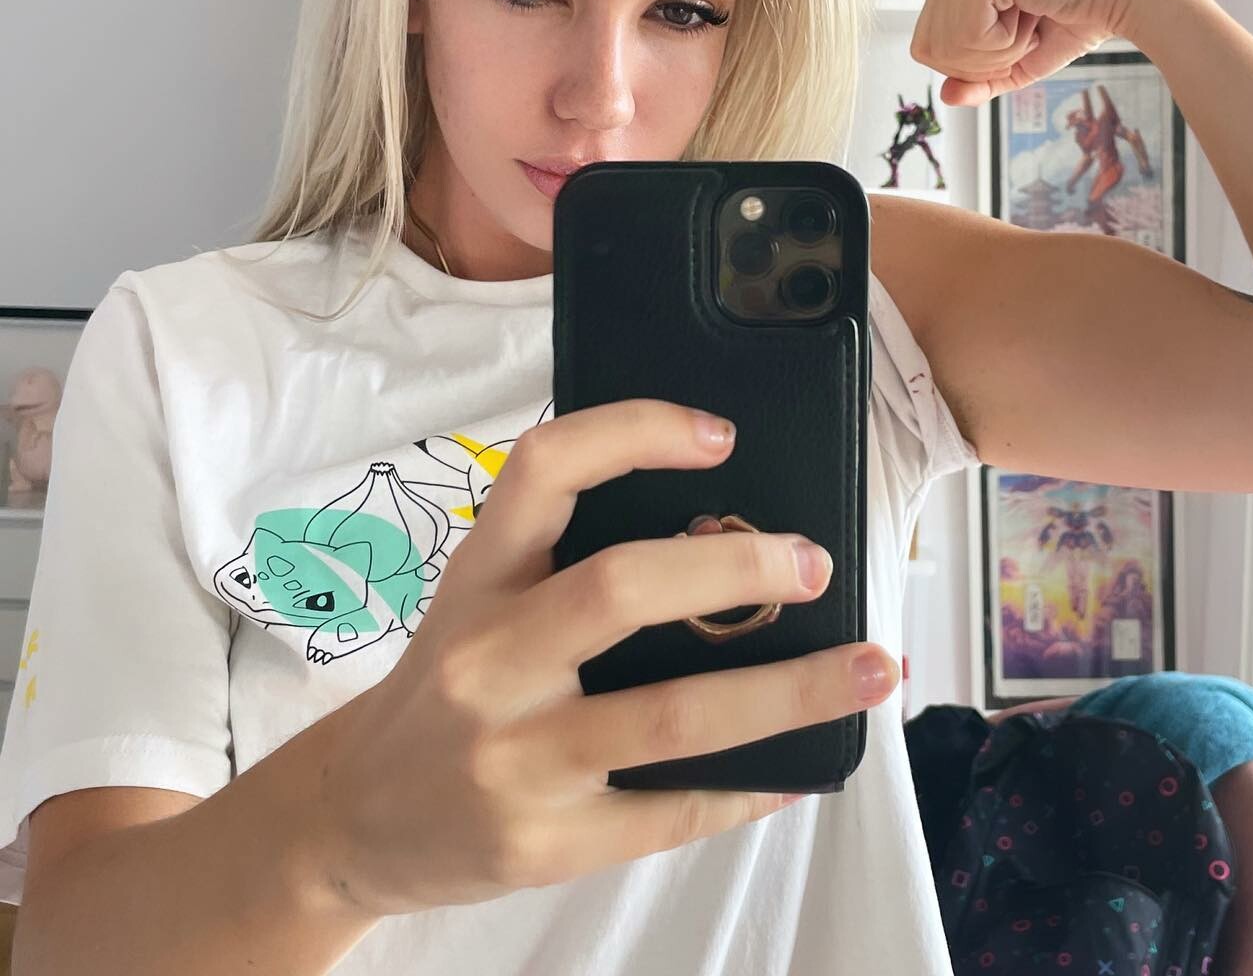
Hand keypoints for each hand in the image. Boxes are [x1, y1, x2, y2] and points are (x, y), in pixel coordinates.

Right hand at [311, 399, 894, 916]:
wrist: (355, 817)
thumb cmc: (445, 690)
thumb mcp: (477, 604)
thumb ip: (564, 566)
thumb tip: (726, 538)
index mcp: (476, 580)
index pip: (543, 469)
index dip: (635, 431)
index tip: (721, 434)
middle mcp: (488, 661)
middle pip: (619, 587)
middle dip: (734, 567)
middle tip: (814, 563)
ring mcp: (515, 760)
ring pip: (672, 714)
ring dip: (791, 690)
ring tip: (874, 668)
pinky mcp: (545, 845)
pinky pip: (672, 813)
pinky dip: (753, 787)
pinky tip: (805, 767)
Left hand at [910, 0, 1175, 105]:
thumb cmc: (1068, 21)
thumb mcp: (1012, 62)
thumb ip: (976, 81)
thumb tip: (946, 96)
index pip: (925, 47)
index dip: (970, 63)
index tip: (1013, 35)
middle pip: (930, 50)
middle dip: (983, 60)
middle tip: (1025, 27)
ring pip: (948, 46)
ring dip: (998, 50)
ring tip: (1029, 16)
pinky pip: (970, 36)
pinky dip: (1007, 42)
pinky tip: (1031, 9)